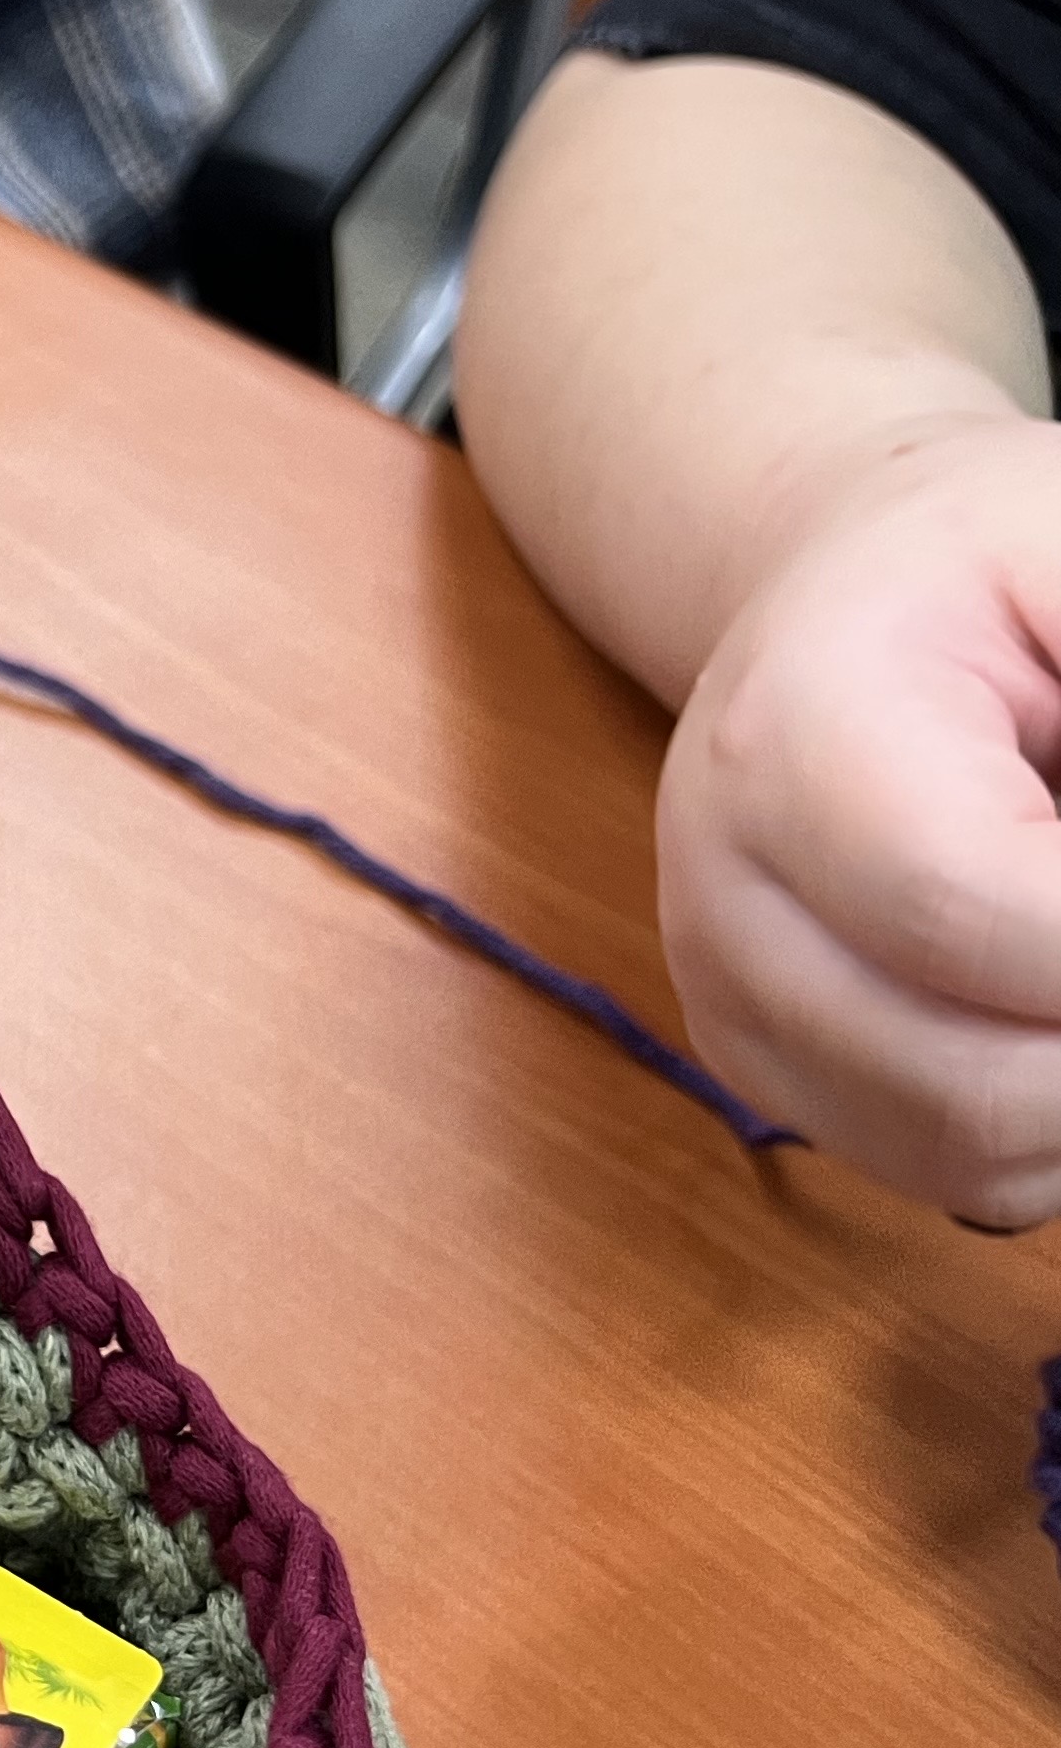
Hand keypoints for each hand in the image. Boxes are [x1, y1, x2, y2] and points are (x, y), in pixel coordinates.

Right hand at [655, 415, 1060, 1219]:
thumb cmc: (981, 569)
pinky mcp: (767, 1075)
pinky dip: (1053, 1129)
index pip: (971, 911)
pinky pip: (955, 1178)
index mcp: (787, 743)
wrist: (833, 599)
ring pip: (970, 1160)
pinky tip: (1056, 998)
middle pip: (973, 1086)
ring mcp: (731, 1006)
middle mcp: (721, 901)